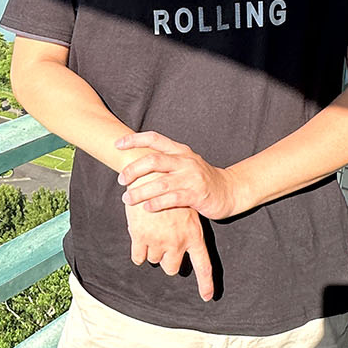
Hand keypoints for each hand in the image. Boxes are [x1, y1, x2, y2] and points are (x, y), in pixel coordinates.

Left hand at [116, 131, 240, 220]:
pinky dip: (156, 203)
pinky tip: (146, 208)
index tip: (117, 144)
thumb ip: (166, 161)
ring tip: (127, 198)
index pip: (154, 138)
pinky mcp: (196, 194)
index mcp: (180, 151)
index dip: (134, 139)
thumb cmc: (201, 179)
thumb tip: (136, 162)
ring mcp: (191, 177)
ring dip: (140, 191)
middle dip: (133, 169)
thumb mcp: (185, 164)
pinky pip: (172, 198)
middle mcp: (185, 161)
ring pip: (160, 183)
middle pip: (153, 160)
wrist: (229, 191)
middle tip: (120, 180)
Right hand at [124, 197, 213, 299]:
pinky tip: (139, 238)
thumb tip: (182, 249)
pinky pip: (138, 257)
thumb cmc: (171, 190)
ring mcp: (159, 240)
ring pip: (153, 260)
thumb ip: (187, 231)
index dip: (205, 283)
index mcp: (194, 235)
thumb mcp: (187, 209)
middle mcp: (177, 242)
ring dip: (151, 250)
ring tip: (151, 230)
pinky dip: (138, 252)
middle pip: (171, 267)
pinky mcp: (140, 237)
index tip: (206, 297)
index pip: (203, 265)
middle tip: (163, 243)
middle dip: (167, 259)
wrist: (151, 174)